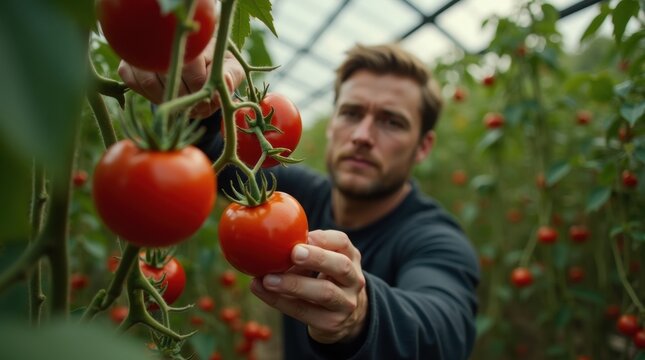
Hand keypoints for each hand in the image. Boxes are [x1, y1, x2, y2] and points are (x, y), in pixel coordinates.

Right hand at [117, 37, 244, 118]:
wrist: (192, 60)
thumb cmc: (215, 64)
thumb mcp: (230, 68)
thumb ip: (231, 76)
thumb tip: (223, 81)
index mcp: (191, 36)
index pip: (191, 68)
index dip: (199, 90)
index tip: (208, 101)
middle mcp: (162, 37)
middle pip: (169, 77)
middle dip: (187, 99)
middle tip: (198, 108)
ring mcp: (142, 50)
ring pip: (150, 83)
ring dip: (170, 100)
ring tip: (185, 104)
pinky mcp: (127, 63)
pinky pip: (135, 85)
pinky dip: (152, 97)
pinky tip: (167, 97)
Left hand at [250, 230, 367, 343]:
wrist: (345, 317)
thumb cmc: (325, 279)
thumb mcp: (325, 262)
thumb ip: (307, 251)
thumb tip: (272, 243)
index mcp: (350, 257)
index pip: (341, 242)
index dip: (323, 239)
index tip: (303, 237)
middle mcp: (354, 280)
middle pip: (341, 266)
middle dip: (317, 258)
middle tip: (293, 253)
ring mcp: (346, 303)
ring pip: (325, 292)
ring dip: (294, 284)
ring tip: (268, 279)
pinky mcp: (331, 323)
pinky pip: (304, 311)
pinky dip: (280, 301)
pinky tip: (262, 291)